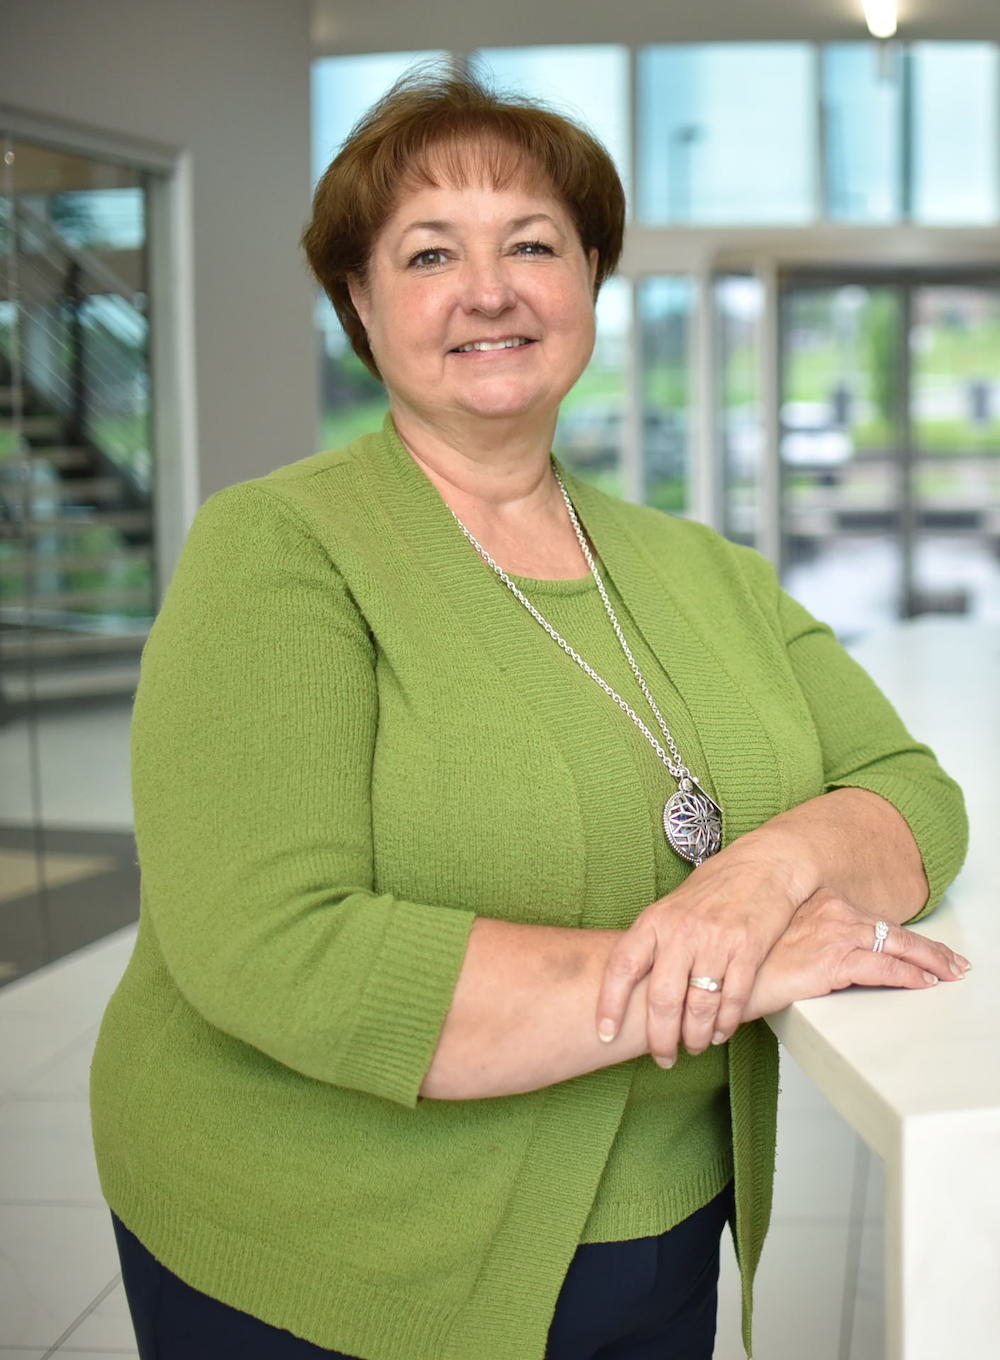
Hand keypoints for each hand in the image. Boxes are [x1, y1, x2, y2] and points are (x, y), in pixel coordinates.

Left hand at [596, 842, 803, 1067]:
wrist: (765, 864)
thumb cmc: (716, 886)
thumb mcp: (672, 907)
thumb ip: (655, 942)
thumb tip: (633, 984)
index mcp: (655, 920)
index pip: (622, 967)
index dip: (609, 1004)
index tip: (604, 1034)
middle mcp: (682, 931)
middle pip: (661, 999)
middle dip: (660, 1038)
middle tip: (662, 1056)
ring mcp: (716, 940)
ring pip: (698, 1006)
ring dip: (694, 1036)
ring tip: (692, 1046)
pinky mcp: (748, 948)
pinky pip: (733, 998)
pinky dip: (725, 1024)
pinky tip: (719, 1032)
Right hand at [744, 889, 970, 1019]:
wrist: (716, 972)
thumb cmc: (738, 961)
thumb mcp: (772, 937)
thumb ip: (799, 935)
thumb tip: (812, 949)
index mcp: (815, 900)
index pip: (869, 918)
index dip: (899, 933)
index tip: (917, 946)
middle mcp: (828, 910)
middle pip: (891, 930)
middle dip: (927, 948)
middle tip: (951, 961)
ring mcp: (832, 933)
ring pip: (896, 946)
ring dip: (929, 961)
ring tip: (949, 972)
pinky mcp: (832, 961)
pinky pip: (884, 969)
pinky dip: (910, 976)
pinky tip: (924, 983)